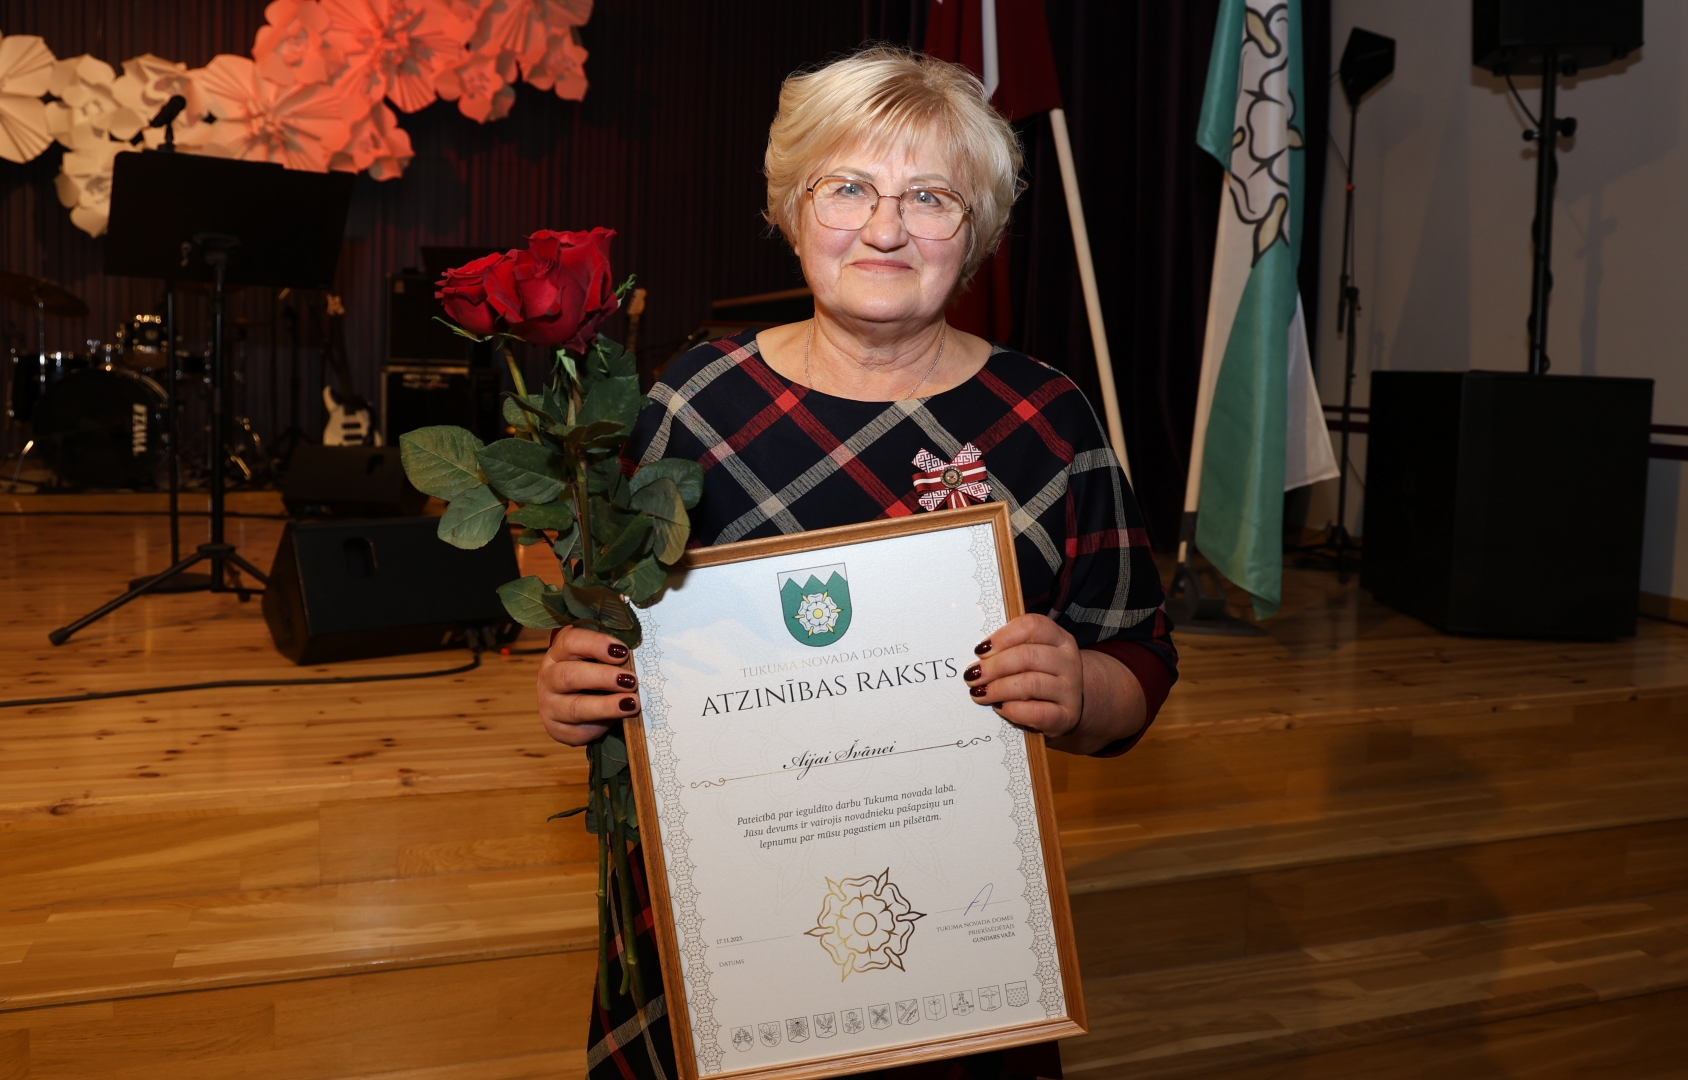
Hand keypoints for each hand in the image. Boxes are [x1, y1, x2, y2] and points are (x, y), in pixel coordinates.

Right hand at [537, 627, 639, 746]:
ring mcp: (549, 705)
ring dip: (606, 706)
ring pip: (575, 708)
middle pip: (570, 676)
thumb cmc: (592, 671)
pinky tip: (617, 722)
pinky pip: (579, 731)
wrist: (573, 700)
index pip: (571, 642)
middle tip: (631, 681)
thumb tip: (638, 656)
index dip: (597, 644)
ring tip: (632, 703)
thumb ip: (612, 655)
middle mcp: (549, 678)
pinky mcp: (556, 729)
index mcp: (558, 653)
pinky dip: (601, 727)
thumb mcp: (598, 657)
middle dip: (603, 678)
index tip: (623, 651)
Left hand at [963, 614, 1147, 754]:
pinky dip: (1013, 710)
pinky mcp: (1067, 716)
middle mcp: (1069, 661)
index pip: (1032, 626)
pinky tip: (999, 708)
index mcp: (1059, 638)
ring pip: (1030, 684)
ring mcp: (1071, 690)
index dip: (1003, 636)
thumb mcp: (1031, 657)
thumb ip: (1009, 650)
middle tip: (972, 676)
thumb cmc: (1039, 676)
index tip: (980, 650)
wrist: (1067, 707)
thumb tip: (978, 655)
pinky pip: (1037, 712)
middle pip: (1028, 656)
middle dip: (994, 666)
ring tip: (979, 693)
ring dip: (998, 688)